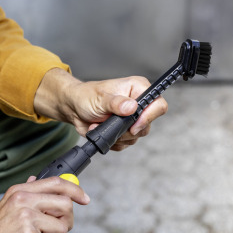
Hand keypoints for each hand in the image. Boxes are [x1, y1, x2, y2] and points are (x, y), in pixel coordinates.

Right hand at [0, 177, 88, 232]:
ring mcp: (26, 218)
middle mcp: (23, 201)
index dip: (75, 190)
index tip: (84, 199)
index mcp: (20, 192)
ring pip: (61, 229)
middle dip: (64, 224)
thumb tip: (36, 180)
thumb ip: (25, 195)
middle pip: (66, 206)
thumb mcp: (6, 208)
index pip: (56, 182)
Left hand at [34, 68, 167, 150]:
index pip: (158, 104)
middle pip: (147, 124)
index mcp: (138, 88)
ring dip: (117, 135)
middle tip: (111, 124)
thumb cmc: (86, 97)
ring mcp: (132, 118)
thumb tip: (132, 107)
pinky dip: (113, 141)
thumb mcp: (100, 98)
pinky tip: (102, 131)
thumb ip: (116, 103)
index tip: (134, 125)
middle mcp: (138, 103)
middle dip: (127, 129)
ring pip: (136, 136)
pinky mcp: (125, 131)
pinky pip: (126, 143)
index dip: (149, 117)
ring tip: (101, 125)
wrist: (74, 108)